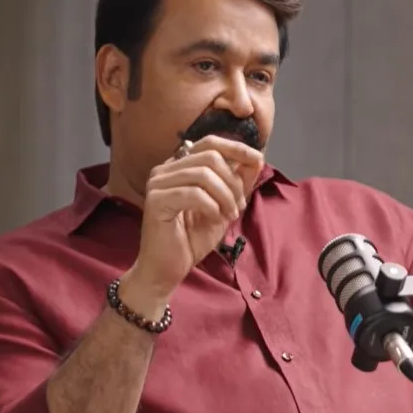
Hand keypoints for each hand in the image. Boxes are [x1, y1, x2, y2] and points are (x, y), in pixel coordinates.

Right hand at [128, 136, 264, 298]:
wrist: (167, 269)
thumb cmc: (191, 239)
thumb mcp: (224, 206)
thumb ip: (237, 182)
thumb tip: (256, 158)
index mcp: (179, 166)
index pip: (209, 143)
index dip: (236, 148)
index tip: (257, 159)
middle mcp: (165, 169)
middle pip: (210, 156)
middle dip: (233, 182)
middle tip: (238, 207)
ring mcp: (157, 183)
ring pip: (203, 174)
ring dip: (225, 196)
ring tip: (229, 215)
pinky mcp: (155, 200)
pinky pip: (194, 193)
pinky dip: (211, 206)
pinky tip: (214, 219)